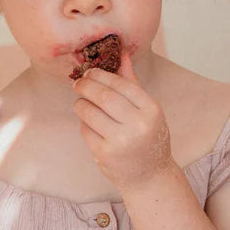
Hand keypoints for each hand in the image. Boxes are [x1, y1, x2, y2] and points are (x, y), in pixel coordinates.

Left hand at [73, 52, 173, 188]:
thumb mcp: (147, 110)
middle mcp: (137, 125)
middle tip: (78, 82)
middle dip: (86, 85)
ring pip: (89, 112)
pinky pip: (85, 130)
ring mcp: (120, 141)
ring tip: (82, 102)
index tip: (90, 72)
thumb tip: (121, 54)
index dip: (101, 75)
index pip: (121, 84)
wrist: (149, 176)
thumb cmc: (148, 138)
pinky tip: (90, 123)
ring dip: (80, 104)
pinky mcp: (104, 154)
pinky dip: (84, 123)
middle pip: (103, 96)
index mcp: (151, 110)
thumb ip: (132, 83)